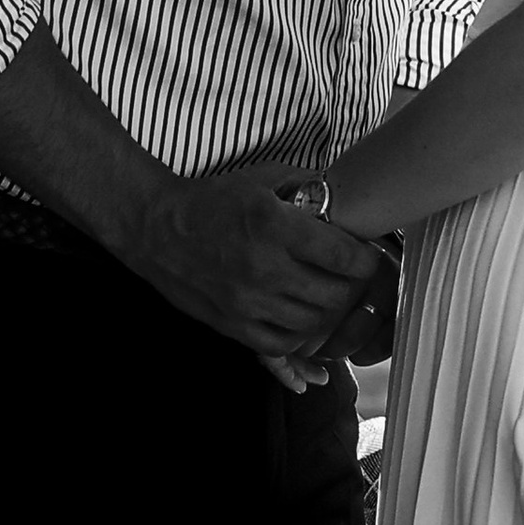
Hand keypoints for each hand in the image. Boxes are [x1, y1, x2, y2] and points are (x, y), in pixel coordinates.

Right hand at [128, 168, 384, 361]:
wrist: (156, 227)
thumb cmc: (213, 200)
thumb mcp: (264, 179)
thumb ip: (308, 186)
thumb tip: (347, 198)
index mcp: (276, 226)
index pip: (343, 256)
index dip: (365, 261)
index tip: (367, 259)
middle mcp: (264, 268)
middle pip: (334, 295)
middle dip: (351, 289)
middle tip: (350, 281)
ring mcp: (248, 302)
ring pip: (313, 324)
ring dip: (327, 314)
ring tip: (326, 298)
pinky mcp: (232, 325)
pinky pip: (281, 345)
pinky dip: (299, 338)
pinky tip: (299, 321)